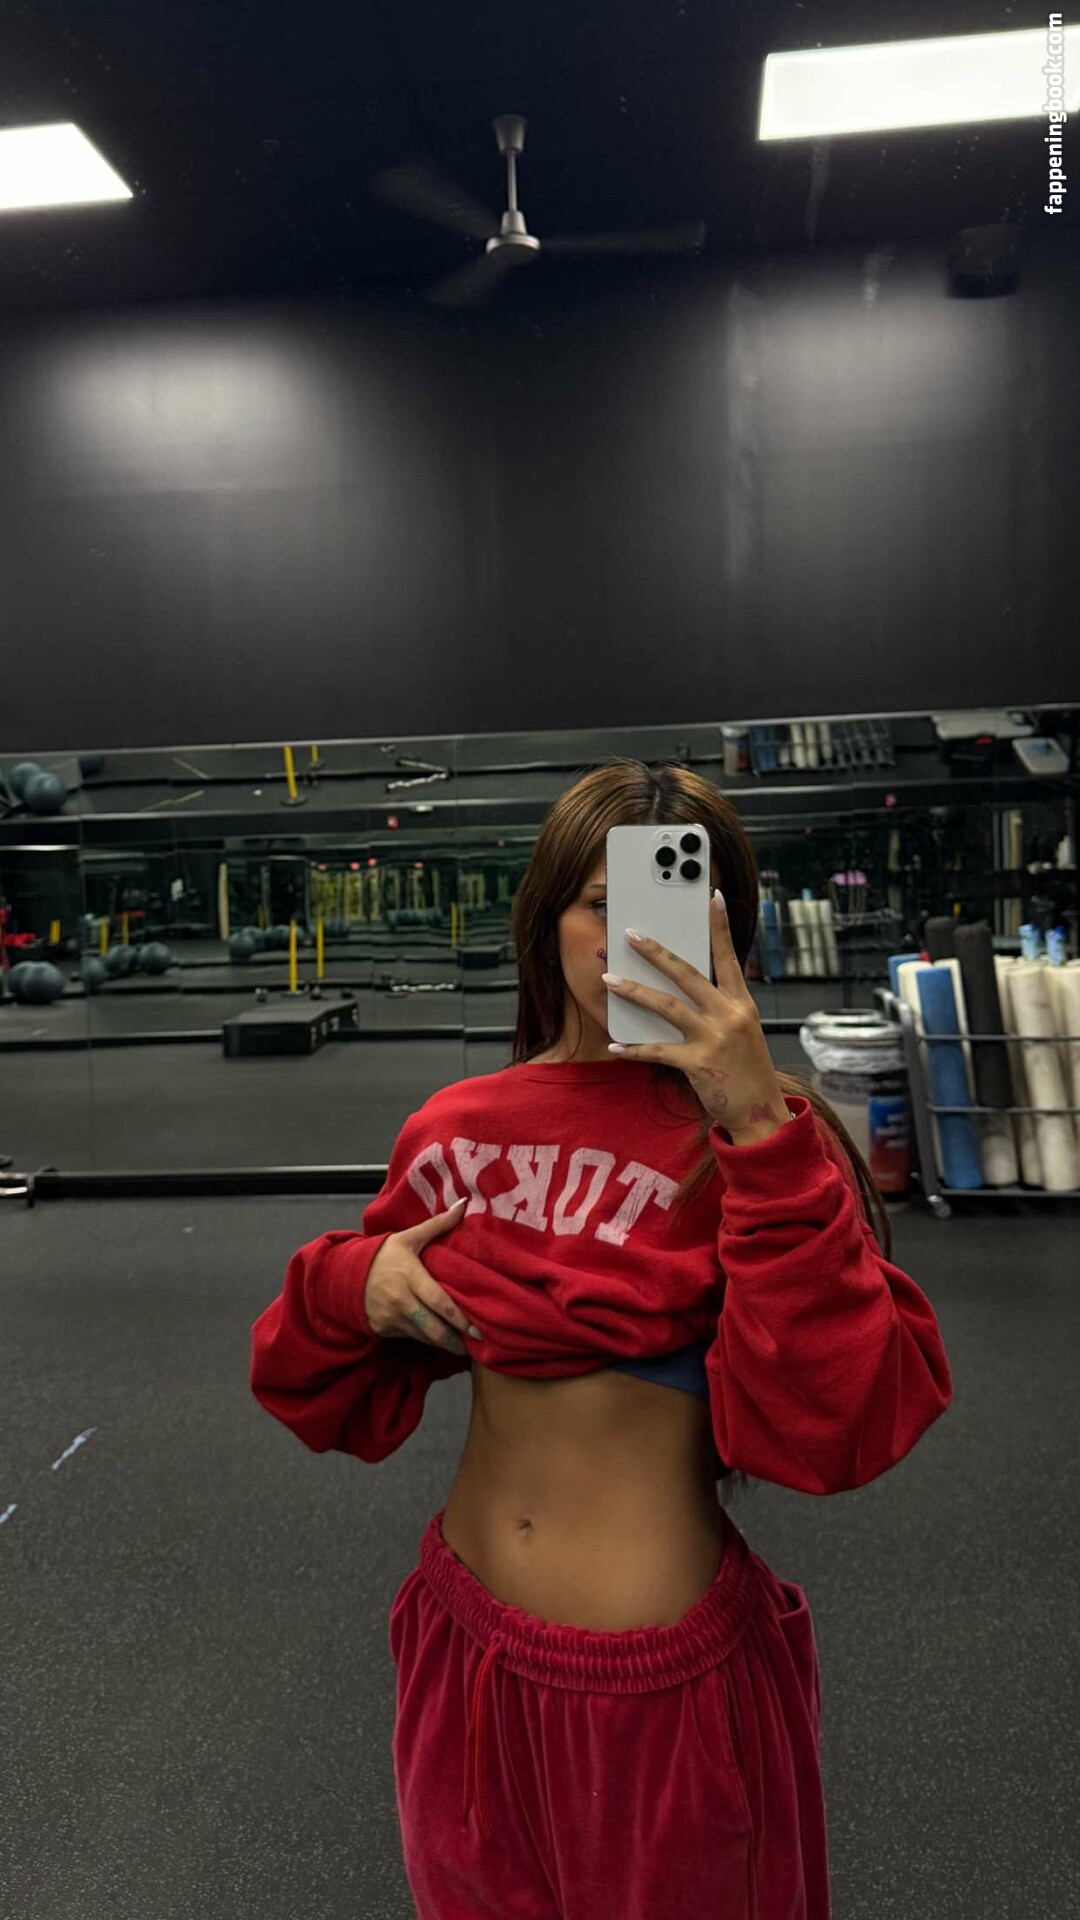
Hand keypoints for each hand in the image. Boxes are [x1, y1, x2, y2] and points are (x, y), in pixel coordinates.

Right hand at [364, 1197, 479, 1355]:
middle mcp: (401, 1301)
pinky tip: (439, 1339)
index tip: (478, 1331)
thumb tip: (464, 1204)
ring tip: (462, 1345)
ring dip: (443, 1343)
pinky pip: (410, 1337)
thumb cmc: (384, 1255)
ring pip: (424, 1338)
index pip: (439, 1302)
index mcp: (410, 1277)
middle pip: (434, 1329)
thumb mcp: (409, 1238)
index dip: (460, 1320)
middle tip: (476, 1346)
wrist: (345, 1273)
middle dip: (455, 1341)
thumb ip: (438, 1224)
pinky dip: (425, 1339)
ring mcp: (391, 1318)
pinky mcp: (384, 1329)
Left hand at [602, 891, 789, 1137]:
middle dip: (657, 952)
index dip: (720, 928)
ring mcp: (713, 1039)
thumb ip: (719, 1007)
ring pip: (667, 1006)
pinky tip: (615, 1044)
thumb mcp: (742, 1030)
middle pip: (688, 974)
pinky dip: (634, 1048)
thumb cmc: (747, 1069)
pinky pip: (658, 1051)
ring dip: (635, 991)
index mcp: (742, 1004)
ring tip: (610, 980)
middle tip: (632, 935)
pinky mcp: (697, 1063)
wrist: (761, 1112)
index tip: (712, 899)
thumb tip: (683, 986)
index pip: (729, 957)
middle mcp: (729, 1016)